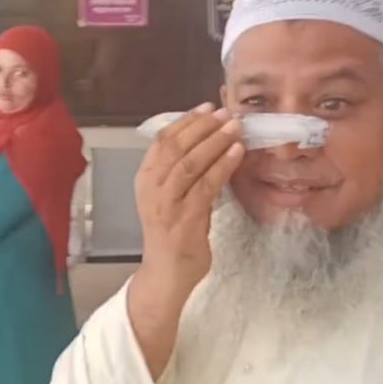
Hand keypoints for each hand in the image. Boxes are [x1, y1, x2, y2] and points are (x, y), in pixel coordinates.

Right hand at [126, 103, 243, 379]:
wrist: (165, 275)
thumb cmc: (172, 236)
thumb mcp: (172, 198)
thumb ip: (184, 174)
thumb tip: (209, 145)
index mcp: (146, 179)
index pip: (162, 141)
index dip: (185, 121)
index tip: (206, 108)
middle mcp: (151, 188)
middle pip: (175, 146)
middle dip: (202, 126)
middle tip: (225, 113)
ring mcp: (166, 204)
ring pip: (189, 163)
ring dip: (214, 142)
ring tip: (235, 127)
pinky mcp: (184, 219)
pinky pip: (205, 185)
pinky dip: (222, 166)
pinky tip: (237, 153)